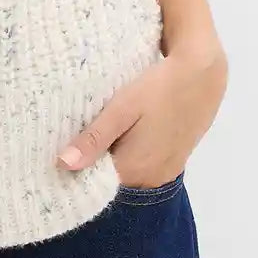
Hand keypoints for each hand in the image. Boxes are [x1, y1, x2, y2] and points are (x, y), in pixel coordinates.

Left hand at [56, 35, 227, 186]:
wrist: (202, 74)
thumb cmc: (159, 89)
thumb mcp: (122, 108)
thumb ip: (94, 138)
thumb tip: (62, 165)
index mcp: (134, 170)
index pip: (94, 183)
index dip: (75, 170)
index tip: (55, 154)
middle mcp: (150, 179)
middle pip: (111, 178)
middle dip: (91, 162)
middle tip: (69, 138)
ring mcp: (165, 171)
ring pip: (127, 170)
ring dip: (110, 156)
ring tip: (90, 133)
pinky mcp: (173, 159)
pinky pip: (142, 163)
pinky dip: (129, 152)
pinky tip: (120, 132)